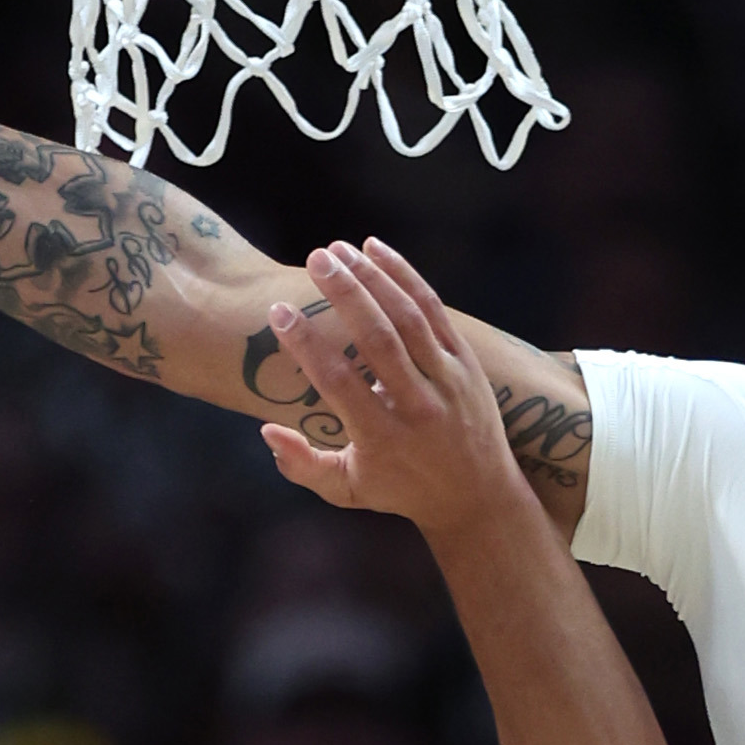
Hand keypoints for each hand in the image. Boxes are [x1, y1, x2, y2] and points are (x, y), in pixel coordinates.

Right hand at [259, 240, 527, 528]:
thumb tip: (266, 430)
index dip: (306, 345)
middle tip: (315, 259)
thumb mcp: (348, 490)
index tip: (279, 312)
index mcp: (382, 437)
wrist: (477, 496)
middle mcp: (417, 406)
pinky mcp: (466, 362)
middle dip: (346, 294)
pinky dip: (406, 276)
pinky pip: (435, 310)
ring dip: (373, 277)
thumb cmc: (401, 489)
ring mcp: (447, 381)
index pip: (338, 382)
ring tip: (338, 249)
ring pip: (408, 318)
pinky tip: (376, 250)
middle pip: (379, 339)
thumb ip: (303, 465)